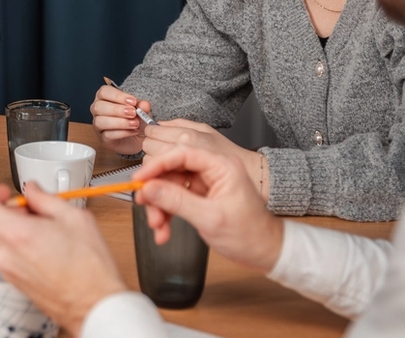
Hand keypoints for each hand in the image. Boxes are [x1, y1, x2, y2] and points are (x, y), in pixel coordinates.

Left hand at [0, 183, 126, 334]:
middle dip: (17, 214)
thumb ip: (45, 198)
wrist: (94, 304)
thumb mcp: (74, 217)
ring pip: (4, 238)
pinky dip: (24, 248)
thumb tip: (32, 191)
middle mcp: (6, 255)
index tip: (7, 193)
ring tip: (51, 236)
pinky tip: (49, 251)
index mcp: (17, 235)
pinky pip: (11, 255)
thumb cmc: (89, 269)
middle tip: (42, 216)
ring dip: (22, 231)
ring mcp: (8, 271)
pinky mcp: (14, 282)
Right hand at [89, 84, 153, 155]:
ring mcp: (98, 125)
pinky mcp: (103, 139)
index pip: (104, 92)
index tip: (133, 101)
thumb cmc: (134, 120)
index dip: (118, 96)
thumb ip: (143, 106)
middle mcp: (98, 110)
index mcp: (105, 98)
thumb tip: (144, 104)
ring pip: (100, 121)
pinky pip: (107, 135)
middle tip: (133, 113)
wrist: (136, 138)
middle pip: (99, 106)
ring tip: (134, 124)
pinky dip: (122, 133)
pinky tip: (133, 131)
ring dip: (119, 122)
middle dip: (117, 109)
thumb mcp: (141, 111)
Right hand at [134, 146, 282, 272]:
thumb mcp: (210, 218)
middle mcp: (212, 170)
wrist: (265, 252)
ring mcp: (205, 183)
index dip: (156, 164)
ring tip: (158, 226)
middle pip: (172, 170)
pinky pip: (174, 199)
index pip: (181, 153)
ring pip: (170, 185)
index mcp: (221, 166)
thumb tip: (150, 188)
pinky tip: (164, 229)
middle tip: (146, 208)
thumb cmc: (249, 234)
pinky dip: (166, 213)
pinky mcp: (200, 196)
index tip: (139, 179)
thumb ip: (177, 201)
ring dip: (159, 206)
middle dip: (156, 192)